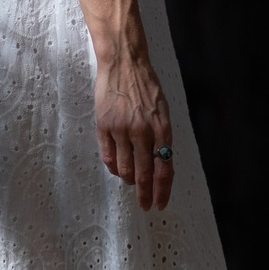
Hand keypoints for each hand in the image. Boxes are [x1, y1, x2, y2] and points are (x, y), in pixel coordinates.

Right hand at [95, 47, 174, 212]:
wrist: (124, 63)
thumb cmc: (146, 87)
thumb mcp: (162, 111)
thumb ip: (161, 137)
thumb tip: (160, 166)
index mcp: (162, 128)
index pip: (164, 168)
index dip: (162, 190)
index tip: (160, 204)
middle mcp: (143, 131)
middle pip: (145, 173)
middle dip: (145, 194)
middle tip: (145, 206)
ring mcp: (122, 129)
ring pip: (125, 168)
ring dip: (129, 179)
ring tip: (131, 181)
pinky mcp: (104, 126)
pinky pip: (108, 157)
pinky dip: (114, 167)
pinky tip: (117, 169)